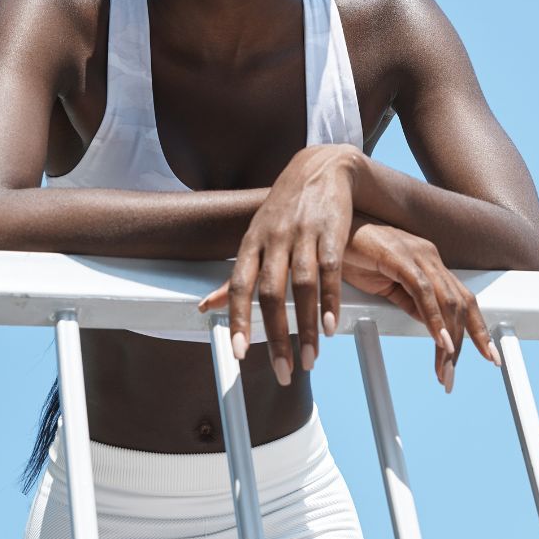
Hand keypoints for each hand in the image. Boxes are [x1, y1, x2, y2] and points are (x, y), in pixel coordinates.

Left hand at [198, 144, 363, 383]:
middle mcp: (275, 239)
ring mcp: (303, 234)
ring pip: (302, 286)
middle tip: (282, 371)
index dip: (239, 320)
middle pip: (271, 292)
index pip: (240, 286)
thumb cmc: (283, 210)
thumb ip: (236, 274)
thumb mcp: (255, 237)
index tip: (239, 353)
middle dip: (275, 335)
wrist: (319, 167)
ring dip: (305, 328)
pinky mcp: (332, 232)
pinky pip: (330, 271)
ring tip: (309, 359)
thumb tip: (207, 305)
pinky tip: (331, 327)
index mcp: (252, 242)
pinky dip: (331, 301)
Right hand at [342, 219, 500, 391]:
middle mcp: (429, 255)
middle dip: (470, 340)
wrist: (327, 232)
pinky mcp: (399, 256)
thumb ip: (410, 302)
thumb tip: (432, 326)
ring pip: (447, 301)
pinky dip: (434, 319)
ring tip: (445, 368)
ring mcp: (416, 253)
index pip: (462, 298)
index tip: (487, 354)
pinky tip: (440, 341)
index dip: (478, 328)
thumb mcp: (385, 286)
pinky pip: (423, 291)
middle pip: (462, 302)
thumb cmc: (352, 254)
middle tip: (456, 375)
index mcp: (428, 262)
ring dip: (449, 340)